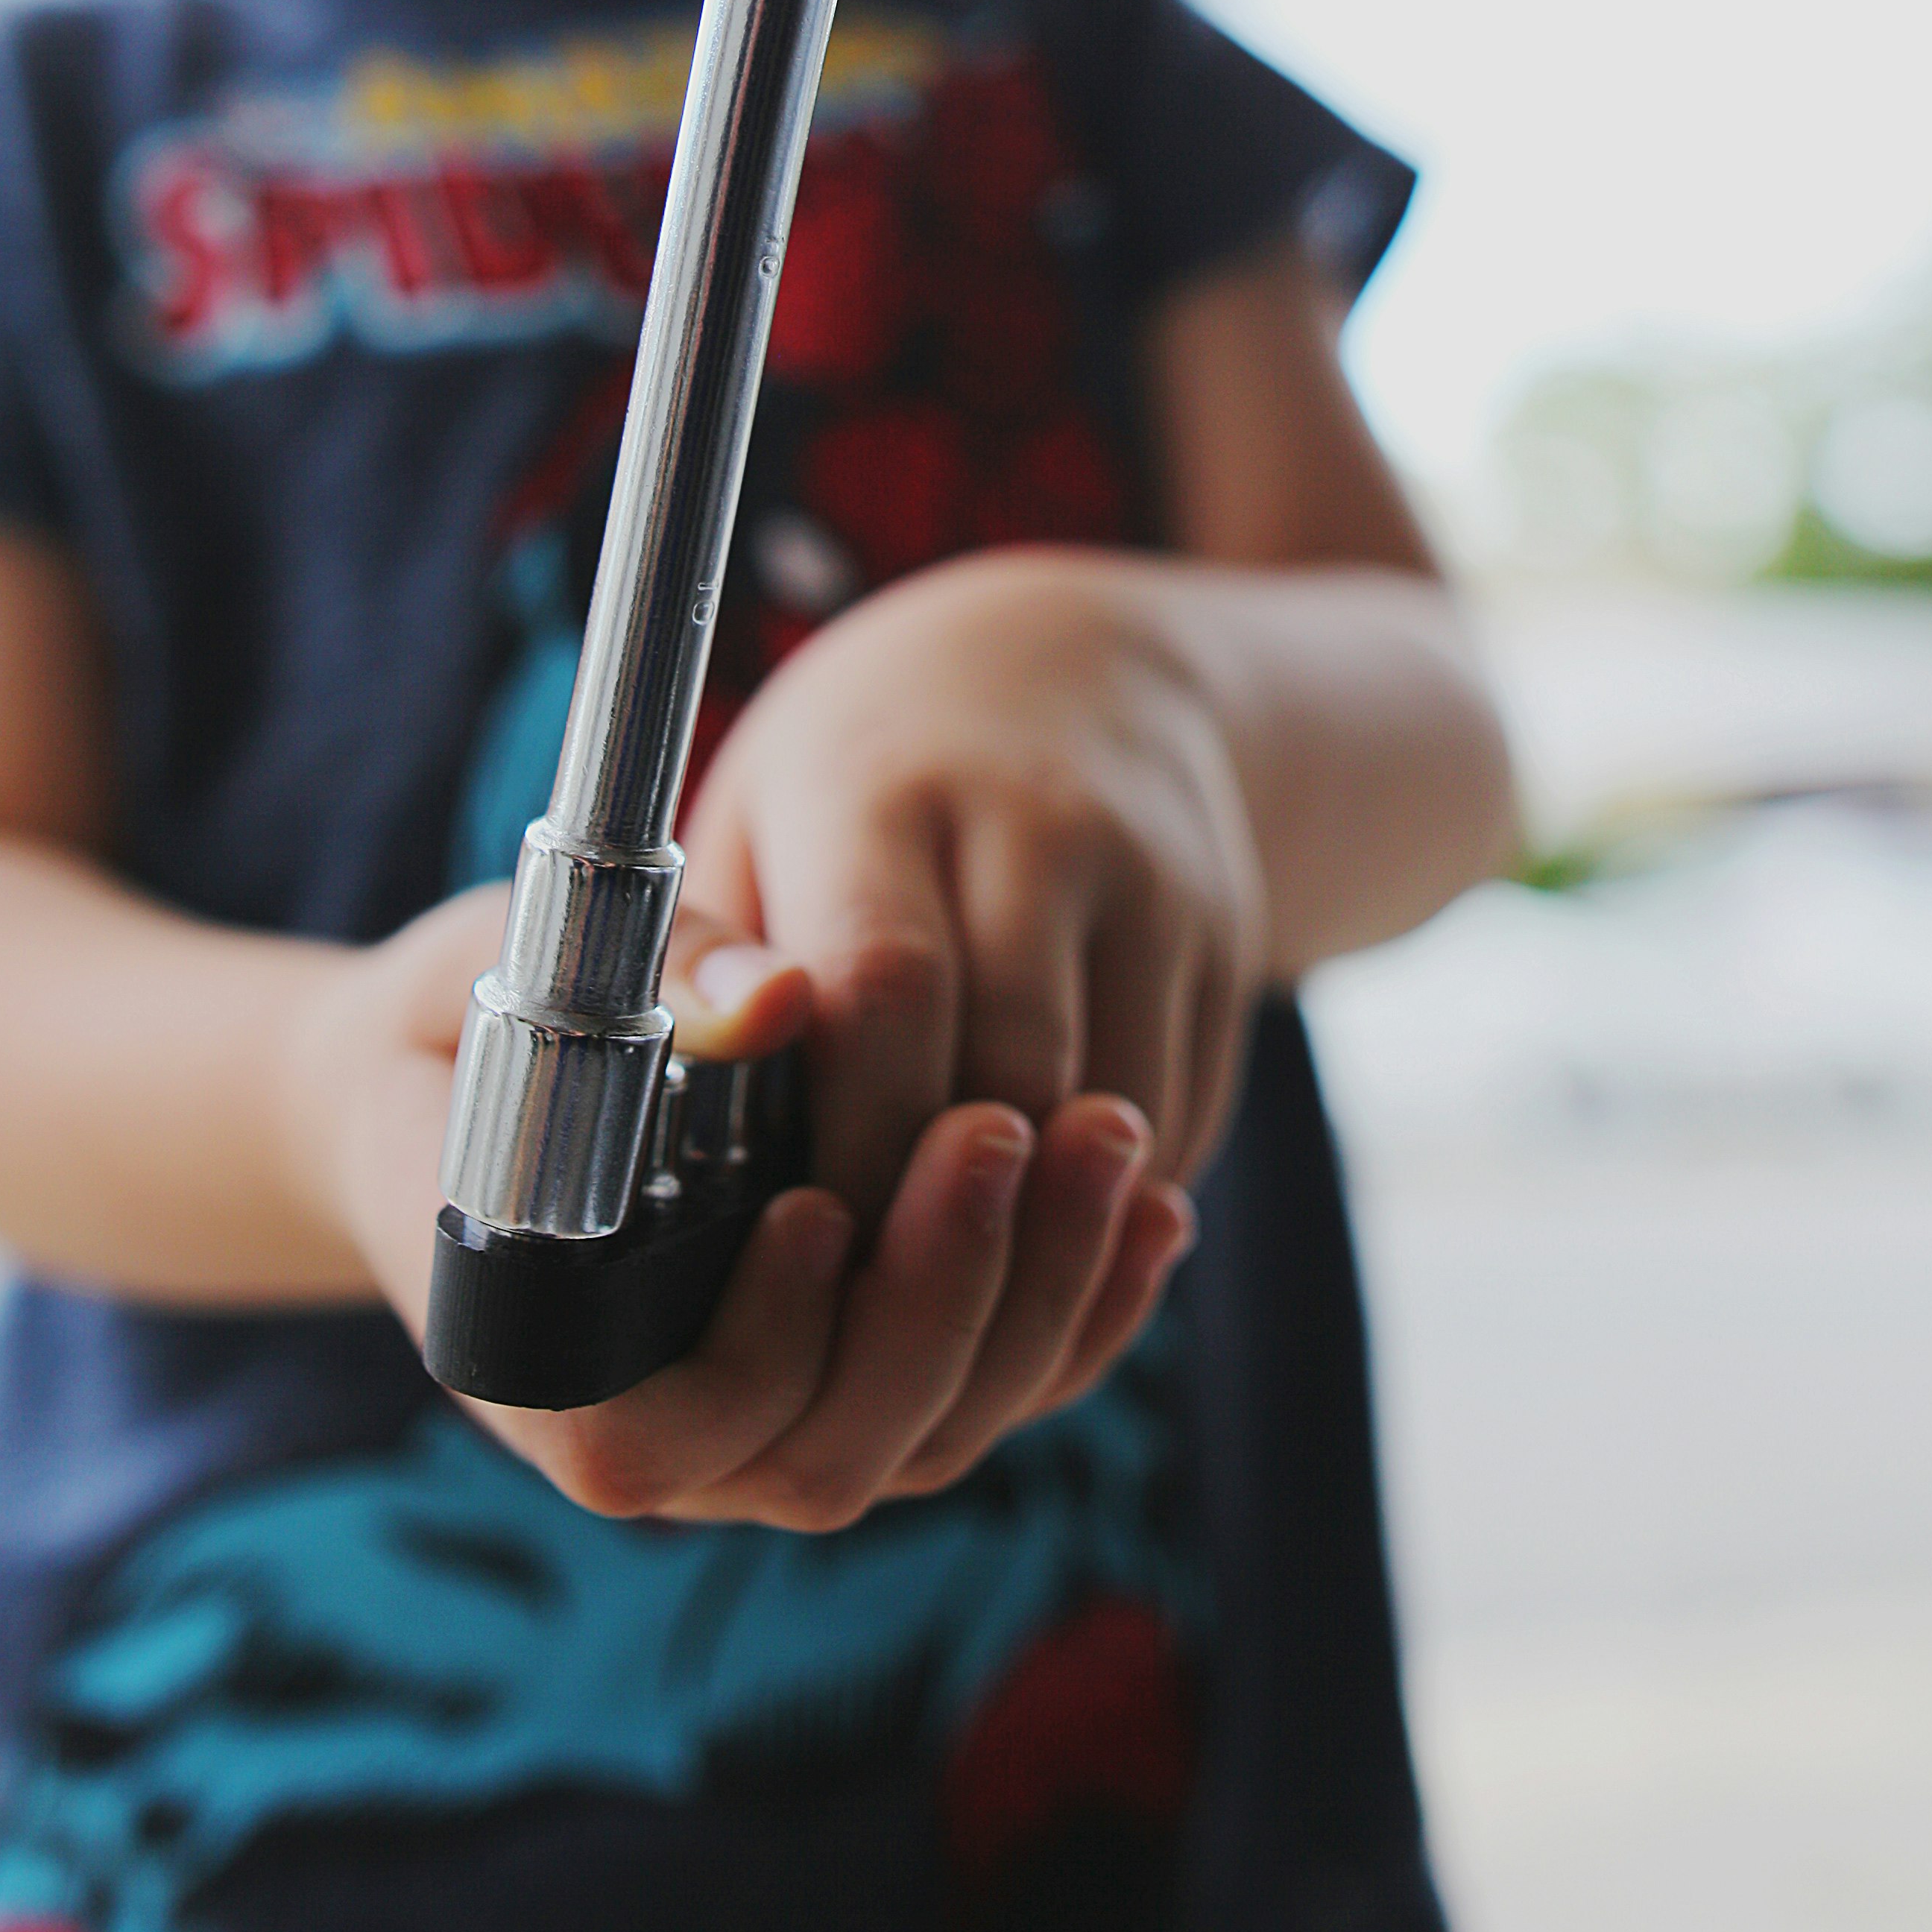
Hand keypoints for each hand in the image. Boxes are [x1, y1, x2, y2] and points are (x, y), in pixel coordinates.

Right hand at [308, 870, 1196, 1529]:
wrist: (455, 1083)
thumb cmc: (465, 1023)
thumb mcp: (512, 975)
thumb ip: (633, 986)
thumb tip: (773, 991)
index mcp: (531, 1360)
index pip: (646, 1441)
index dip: (755, 1349)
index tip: (817, 1206)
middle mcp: (656, 1431)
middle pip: (823, 1455)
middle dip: (937, 1301)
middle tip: (1003, 1129)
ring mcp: (764, 1427)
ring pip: (926, 1438)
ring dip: (1035, 1302)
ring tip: (1108, 1140)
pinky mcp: (854, 1385)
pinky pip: (983, 1394)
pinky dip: (1077, 1311)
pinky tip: (1149, 1204)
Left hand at [683, 545, 1264, 1218]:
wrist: (1082, 666)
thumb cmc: (868, 772)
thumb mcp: (753, 819)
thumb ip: (704, 949)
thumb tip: (723, 1046)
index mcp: (885, 790)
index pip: (884, 984)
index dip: (852, 1132)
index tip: (809, 1220)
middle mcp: (1040, 824)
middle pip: (1011, 1064)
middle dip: (944, 1197)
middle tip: (881, 1265)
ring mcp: (1155, 880)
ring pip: (1110, 1112)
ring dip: (1035, 1207)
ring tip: (954, 1233)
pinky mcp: (1226, 938)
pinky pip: (1180, 1114)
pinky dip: (1108, 1186)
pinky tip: (1041, 1185)